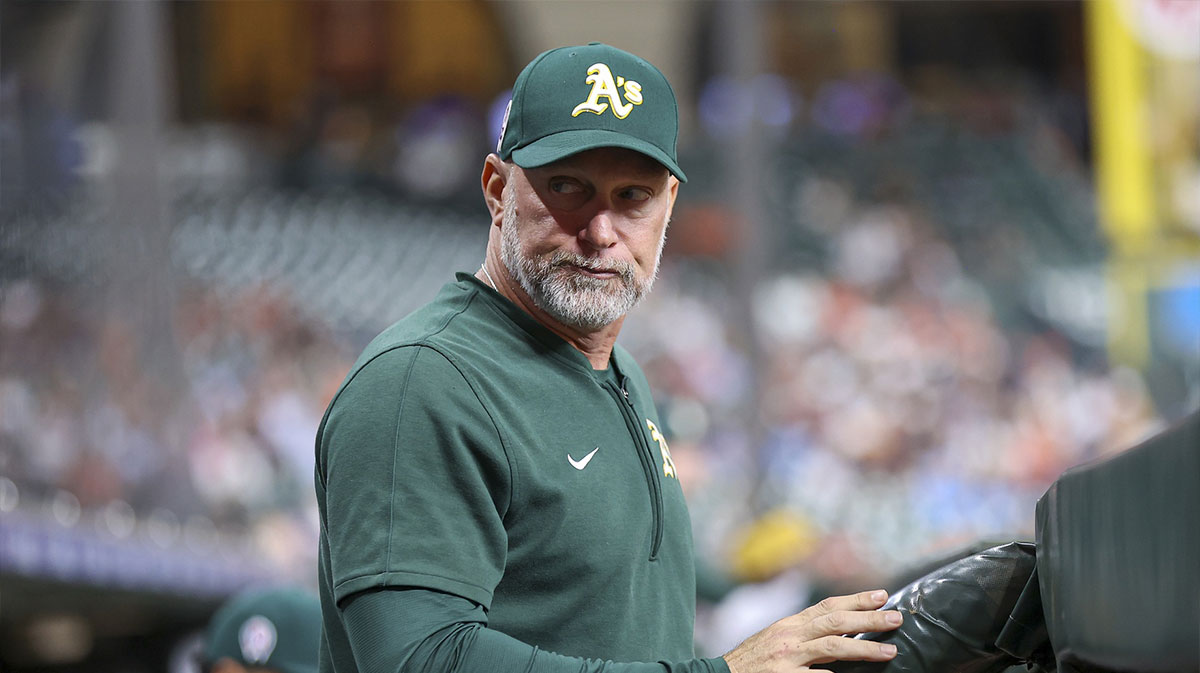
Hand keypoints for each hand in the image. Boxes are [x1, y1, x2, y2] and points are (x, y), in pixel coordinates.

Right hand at [722, 590, 901, 671]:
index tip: (882, 596)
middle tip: (896, 618)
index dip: (856, 600)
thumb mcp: (777, 639)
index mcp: (790, 624)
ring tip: (888, 651)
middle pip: (835, 621)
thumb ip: (804, 634)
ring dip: (863, 647)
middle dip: (868, 619)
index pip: (828, 606)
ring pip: (832, 646)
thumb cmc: (752, 661)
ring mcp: (787, 658)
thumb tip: (839, 630)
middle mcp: (789, 636)